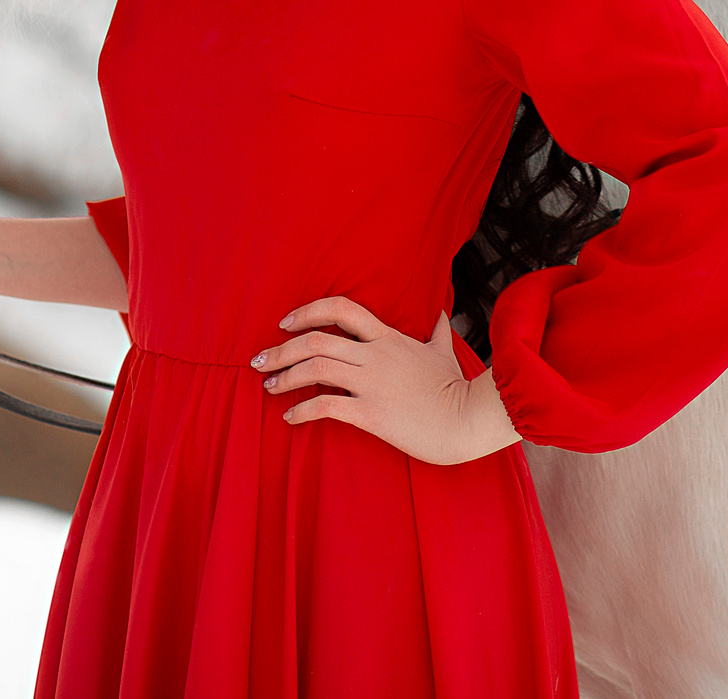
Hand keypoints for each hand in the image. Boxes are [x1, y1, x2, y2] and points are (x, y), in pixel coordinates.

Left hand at [251, 296, 520, 464]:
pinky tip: (290, 418)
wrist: (468, 419)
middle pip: (315, 340)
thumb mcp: (444, 351)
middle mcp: (374, 355)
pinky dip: (302, 411)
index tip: (285, 322)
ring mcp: (372, 383)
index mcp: (387, 337)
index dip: (308, 311)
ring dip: (284, 377)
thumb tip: (441, 314)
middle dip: (280, 349)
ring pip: (315, 369)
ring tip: (268, 387)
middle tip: (258, 360)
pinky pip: (326, 407)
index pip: (340, 308)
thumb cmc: (455, 387)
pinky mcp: (371, 413)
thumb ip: (438, 331)